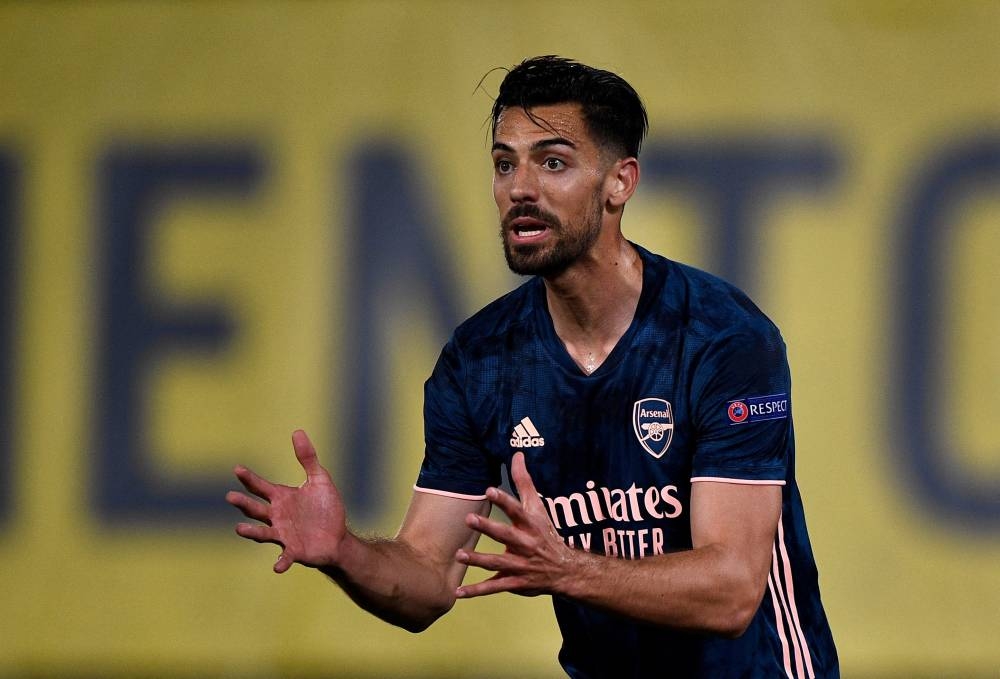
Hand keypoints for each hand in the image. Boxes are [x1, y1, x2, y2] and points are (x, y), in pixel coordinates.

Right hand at [226, 430, 347, 572]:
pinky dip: (280, 562)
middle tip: (230, 496)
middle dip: (244, 503)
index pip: (261, 487)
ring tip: (239, 529)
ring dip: (252, 532)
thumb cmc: (326, 509)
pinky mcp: (294, 551)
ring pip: (263, 533)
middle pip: (256, 509)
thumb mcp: (320, 479)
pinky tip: (277, 567)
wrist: (338, 537)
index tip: (237, 469)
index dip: (249, 479)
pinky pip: (285, 557)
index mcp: (281, 498)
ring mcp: (283, 535)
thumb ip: (308, 458)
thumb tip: (297, 431)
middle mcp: (277, 517)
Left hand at [454, 452, 572, 597]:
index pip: (517, 510)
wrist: (564, 569)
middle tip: (469, 519)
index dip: (505, 500)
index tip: (490, 489)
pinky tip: (458, 592)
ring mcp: (520, 565)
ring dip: (478, 560)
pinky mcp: (515, 582)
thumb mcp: (538, 507)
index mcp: (531, 525)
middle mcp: (526, 544)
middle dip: (488, 527)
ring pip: (497, 563)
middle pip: (506, 535)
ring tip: (459, 555)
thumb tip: (517, 455)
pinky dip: (476, 591)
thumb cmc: (546, 532)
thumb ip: (524, 482)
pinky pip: (494, 587)